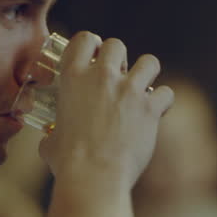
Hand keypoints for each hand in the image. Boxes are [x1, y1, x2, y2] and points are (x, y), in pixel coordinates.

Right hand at [40, 31, 173, 190]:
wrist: (94, 177)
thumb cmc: (68, 163)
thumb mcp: (50, 142)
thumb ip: (53, 132)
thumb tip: (50, 139)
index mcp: (73, 78)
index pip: (85, 39)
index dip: (93, 45)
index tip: (95, 58)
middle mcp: (102, 77)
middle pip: (117, 45)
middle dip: (119, 59)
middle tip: (118, 79)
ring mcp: (128, 91)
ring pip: (149, 61)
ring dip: (147, 73)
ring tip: (142, 89)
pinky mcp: (149, 108)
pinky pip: (166, 93)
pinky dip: (163, 102)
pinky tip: (157, 113)